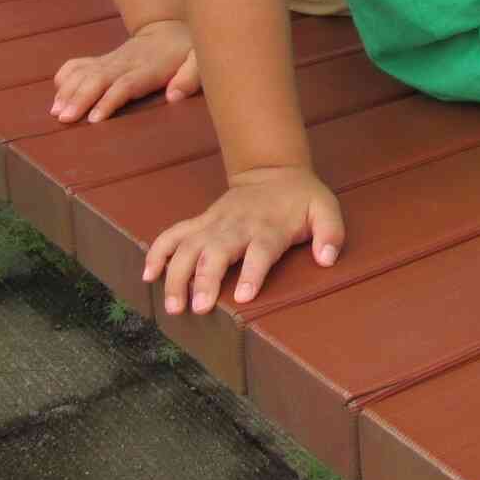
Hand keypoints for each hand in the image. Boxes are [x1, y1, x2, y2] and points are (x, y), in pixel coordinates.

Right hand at [51, 19, 200, 122]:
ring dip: (68, 91)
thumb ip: (190, 78)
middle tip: (64, 118)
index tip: (94, 118)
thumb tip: (174, 97)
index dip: (109, 100)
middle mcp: (125, 63)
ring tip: (57, 112)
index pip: (126, 84)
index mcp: (148, 68)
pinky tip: (56, 93)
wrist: (168, 28)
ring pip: (85, 72)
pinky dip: (65, 76)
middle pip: (99, 79)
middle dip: (79, 98)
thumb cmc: (186, 51)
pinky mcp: (101, 60)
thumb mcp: (199, 60)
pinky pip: (79, 64)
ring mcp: (111, 60)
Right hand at [142, 165, 343, 313]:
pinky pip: (174, 234)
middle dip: (205, 279)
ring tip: (172, 305)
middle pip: (217, 251)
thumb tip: (327, 258)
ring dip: (177, 274)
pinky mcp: (201, 222)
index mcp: (269, 226)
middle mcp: (238, 226)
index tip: (244, 296)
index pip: (260, 250)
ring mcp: (215, 223)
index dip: (253, 272)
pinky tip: (148, 274)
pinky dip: (158, 251)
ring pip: (189, 246)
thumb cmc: (300, 199)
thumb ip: (331, 233)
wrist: (274, 171)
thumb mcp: (326, 209)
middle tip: (198, 308)